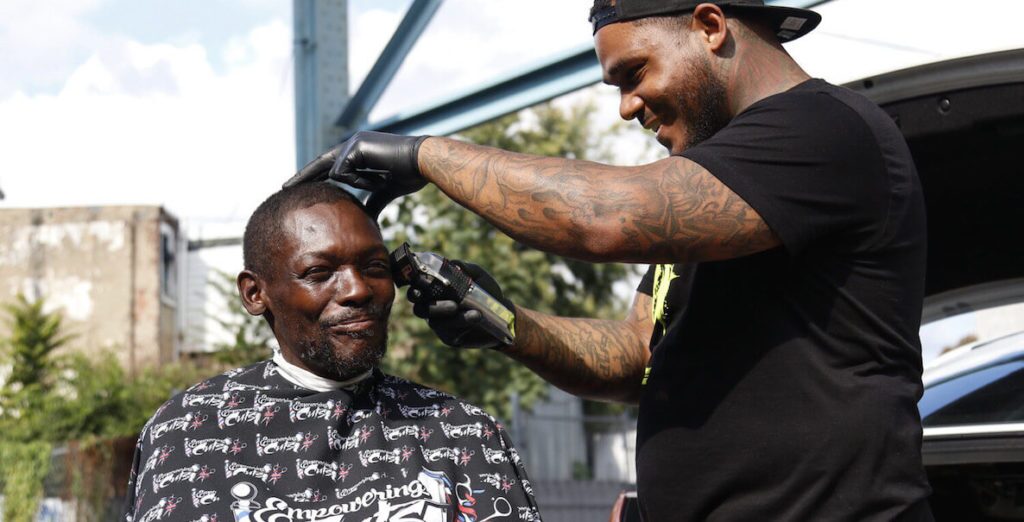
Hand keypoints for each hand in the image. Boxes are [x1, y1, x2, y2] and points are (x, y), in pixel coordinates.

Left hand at [284, 131, 428, 216]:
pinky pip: (344, 172)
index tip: (297, 187)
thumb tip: (364, 219)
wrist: (423, 163)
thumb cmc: (409, 174)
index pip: (329, 166)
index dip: (314, 177)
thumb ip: (371, 201)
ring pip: (337, 173)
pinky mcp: (355, 147)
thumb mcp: (385, 190)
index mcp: (358, 153)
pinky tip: (379, 178)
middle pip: (322, 164)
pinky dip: (360, 181)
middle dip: (304, 177)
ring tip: (381, 181)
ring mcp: (353, 143)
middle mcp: (353, 145)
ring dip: (359, 184)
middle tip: (284, 188)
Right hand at [408, 260, 515, 349]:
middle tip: (455, 305)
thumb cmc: (485, 291)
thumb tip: (453, 264)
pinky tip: (477, 318)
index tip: (422, 287)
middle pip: (419, 309)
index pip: (415, 290)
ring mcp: (439, 324)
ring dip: (454, 318)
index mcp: (432, 291)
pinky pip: (451, 333)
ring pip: (436, 322)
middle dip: (434, 307)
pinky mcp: (449, 338)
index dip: (414, 288)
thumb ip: (466, 268)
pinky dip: (464, 324)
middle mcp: (431, 308)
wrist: (502, 312)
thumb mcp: (478, 276)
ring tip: (475, 314)